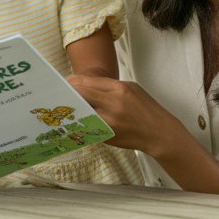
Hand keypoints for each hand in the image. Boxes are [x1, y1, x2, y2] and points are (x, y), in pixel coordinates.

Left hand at [68, 77, 218, 199]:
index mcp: (119, 90)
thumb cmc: (145, 108)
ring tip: (67, 106)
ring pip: (81, 113)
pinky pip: (88, 126)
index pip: (86, 83)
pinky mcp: (107, 136)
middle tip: (59, 93)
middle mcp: (112, 106)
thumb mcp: (130, 89)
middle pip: (80, 97)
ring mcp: (109, 123)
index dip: (71, 82)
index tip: (63, 82)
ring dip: (73, 109)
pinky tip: (79, 119)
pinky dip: (82, 122)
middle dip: (68, 94)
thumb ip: (107, 87)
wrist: (160, 133)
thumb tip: (83, 84)